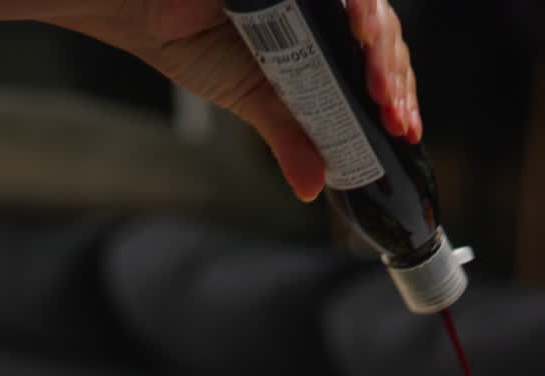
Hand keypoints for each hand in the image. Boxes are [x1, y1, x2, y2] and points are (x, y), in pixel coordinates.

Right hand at [49, 0, 421, 200]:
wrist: (140, 11)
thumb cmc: (191, 41)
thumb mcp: (254, 100)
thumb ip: (290, 136)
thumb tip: (314, 188)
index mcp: (320, 38)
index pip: (374, 64)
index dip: (395, 95)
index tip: (405, 129)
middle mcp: (320, 6)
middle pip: (381, 34)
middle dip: (394, 79)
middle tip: (395, 116)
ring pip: (368, 5)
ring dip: (381, 45)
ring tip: (382, 86)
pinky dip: (356, 5)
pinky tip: (359, 27)